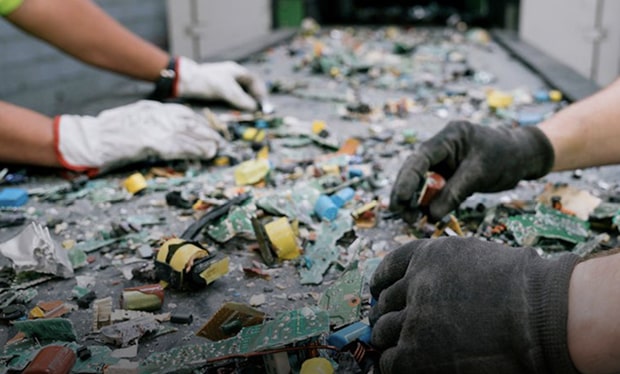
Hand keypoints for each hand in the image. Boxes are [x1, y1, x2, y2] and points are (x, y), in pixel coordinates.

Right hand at [55, 100, 224, 173]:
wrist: (91, 138)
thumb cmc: (107, 132)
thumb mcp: (132, 118)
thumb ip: (150, 122)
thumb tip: (166, 130)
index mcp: (151, 108)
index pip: (182, 112)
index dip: (198, 121)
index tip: (208, 129)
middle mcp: (156, 115)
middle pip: (189, 122)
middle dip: (206, 131)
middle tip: (218, 140)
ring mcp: (155, 128)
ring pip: (188, 134)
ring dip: (204, 142)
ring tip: (214, 149)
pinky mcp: (152, 143)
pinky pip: (179, 147)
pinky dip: (194, 151)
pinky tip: (204, 155)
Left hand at [176, 57, 267, 110]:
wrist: (183, 81)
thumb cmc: (205, 81)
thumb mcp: (226, 90)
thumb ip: (241, 98)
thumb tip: (254, 107)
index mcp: (235, 71)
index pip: (254, 80)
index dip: (260, 92)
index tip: (262, 104)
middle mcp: (231, 76)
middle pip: (248, 88)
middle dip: (253, 99)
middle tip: (256, 111)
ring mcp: (223, 83)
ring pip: (239, 94)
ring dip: (244, 103)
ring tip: (246, 113)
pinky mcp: (216, 91)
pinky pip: (230, 99)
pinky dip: (235, 105)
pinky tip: (234, 112)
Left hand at [369, 237, 579, 373]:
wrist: (545, 316)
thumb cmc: (525, 288)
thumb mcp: (476, 257)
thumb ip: (444, 267)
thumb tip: (420, 283)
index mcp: (428, 255)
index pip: (389, 267)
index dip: (382, 282)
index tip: (378, 291)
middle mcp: (415, 283)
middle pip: (384, 302)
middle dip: (386, 314)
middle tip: (389, 325)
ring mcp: (414, 318)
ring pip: (383, 331)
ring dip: (390, 340)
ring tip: (402, 348)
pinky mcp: (416, 353)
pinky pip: (391, 361)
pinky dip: (394, 364)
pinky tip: (406, 365)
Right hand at [390, 121, 553, 221]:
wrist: (523, 155)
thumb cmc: (506, 158)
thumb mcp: (479, 174)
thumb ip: (454, 193)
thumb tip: (430, 215)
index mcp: (449, 137)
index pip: (420, 159)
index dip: (407, 180)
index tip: (400, 201)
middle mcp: (440, 147)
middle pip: (414, 170)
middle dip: (405, 193)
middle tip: (402, 216)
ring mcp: (442, 160)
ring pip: (420, 181)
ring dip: (414, 201)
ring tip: (412, 221)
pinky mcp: (447, 173)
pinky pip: (432, 189)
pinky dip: (427, 203)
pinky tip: (424, 217)